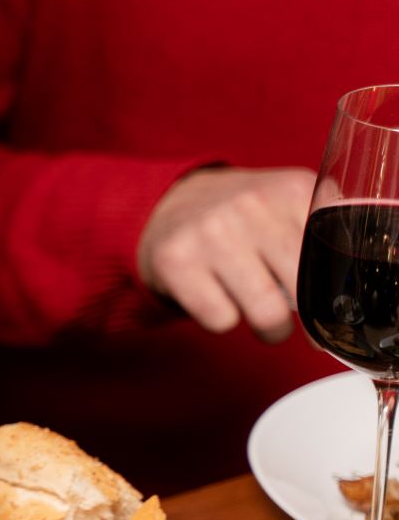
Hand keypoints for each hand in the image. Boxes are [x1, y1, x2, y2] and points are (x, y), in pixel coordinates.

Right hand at [137, 167, 315, 340]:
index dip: (331, 292)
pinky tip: (217, 299)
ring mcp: (212, 233)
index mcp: (291, 190)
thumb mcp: (287, 203)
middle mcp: (251, 206)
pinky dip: (222, 320)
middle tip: (294, 318)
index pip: (331, 257)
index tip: (326, 308)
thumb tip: (351, 281)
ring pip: (266, 313)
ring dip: (269, 330)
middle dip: (304, 318)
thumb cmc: (240, 218)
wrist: (168, 205)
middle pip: (303, 288)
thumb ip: (323, 224)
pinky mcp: (177, 262)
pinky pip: (221, 321)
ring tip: (261, 317)